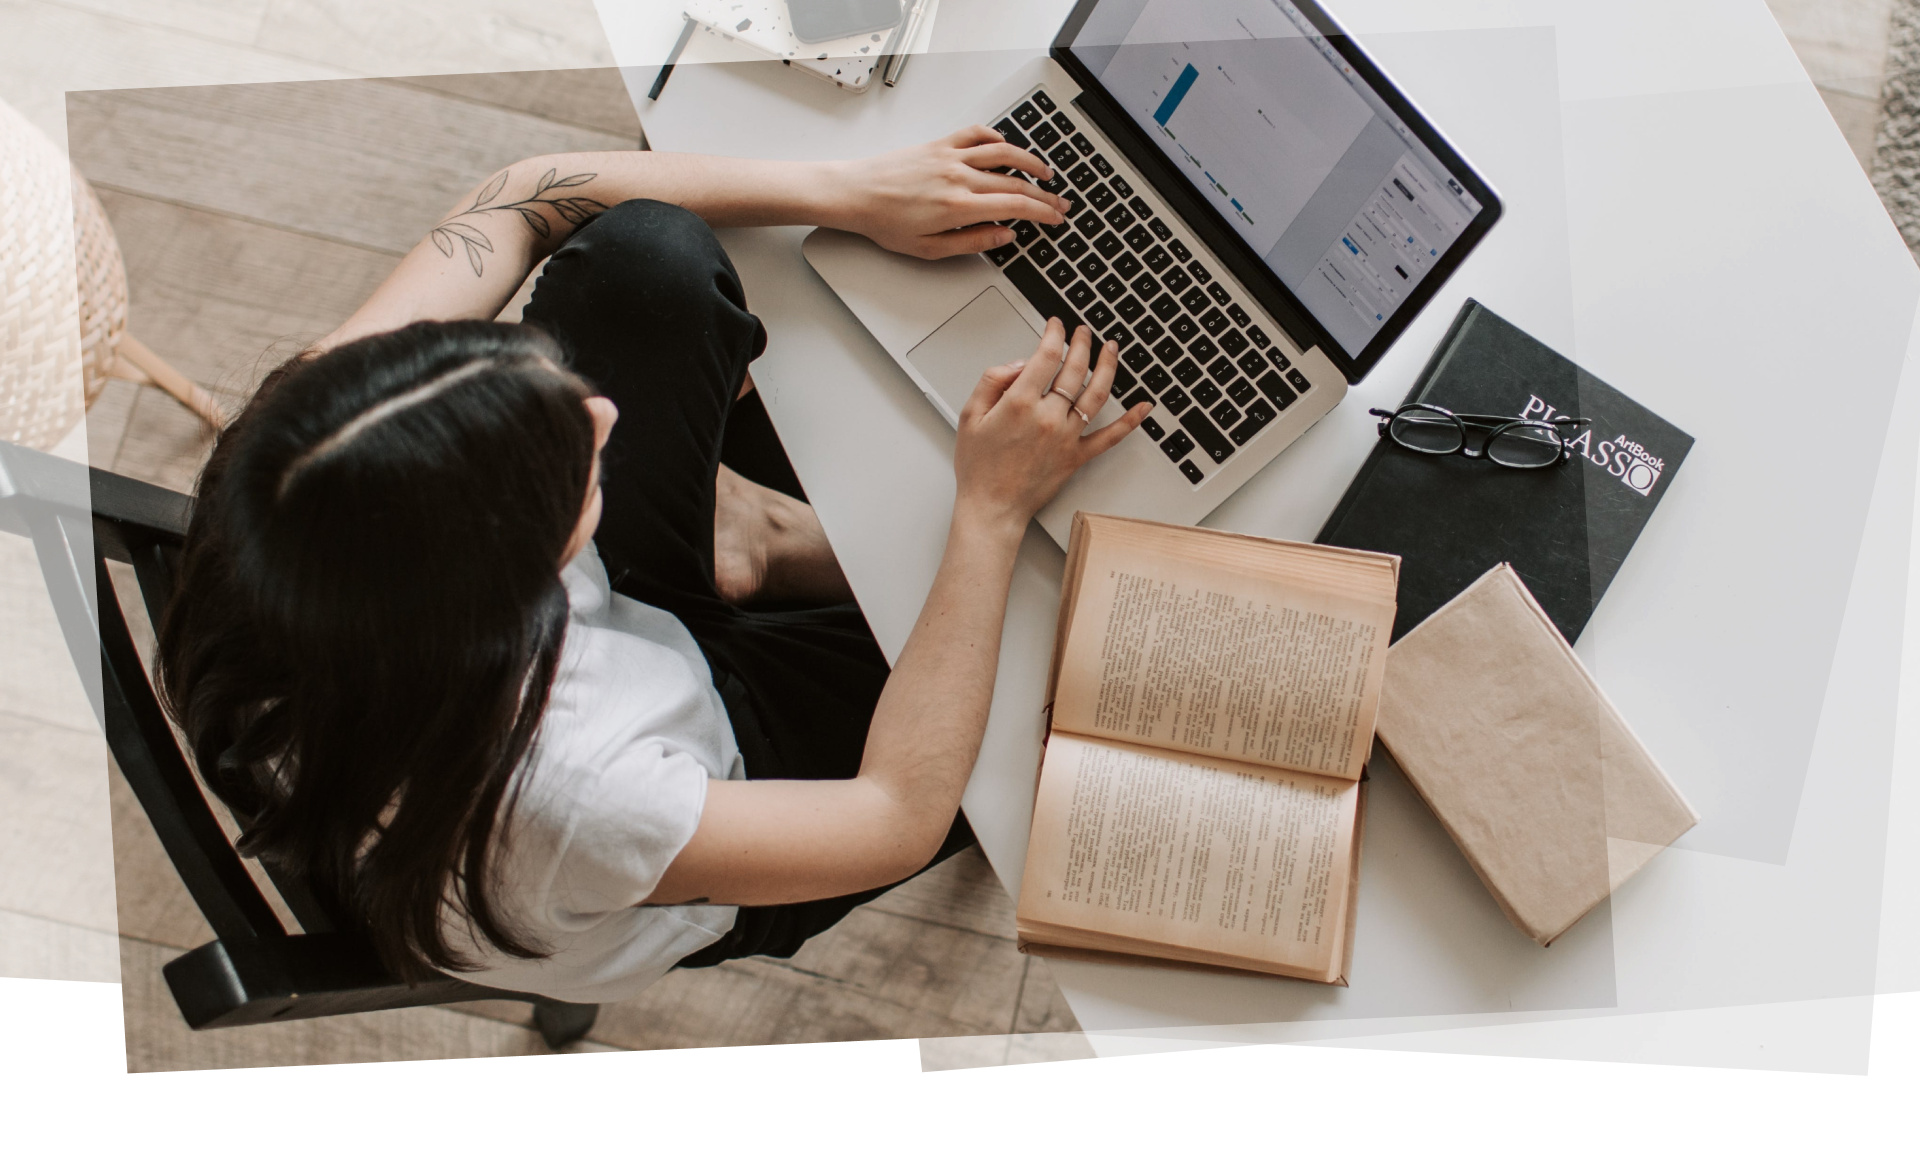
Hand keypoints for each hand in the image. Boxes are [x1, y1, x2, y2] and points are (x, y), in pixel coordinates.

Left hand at [825, 126, 1070, 258]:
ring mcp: (950, 156)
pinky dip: (996, 138)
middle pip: (1015, 181)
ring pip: (1003, 152)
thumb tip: (1004, 235)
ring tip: (1044, 173)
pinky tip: (1005, 147)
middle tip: (1059, 202)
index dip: (1042, 212)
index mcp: (959, 206)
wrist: (854, 194)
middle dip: (1043, 194)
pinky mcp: (939, 144)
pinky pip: (976, 134)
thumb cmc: (885, 223)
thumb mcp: (930, 249)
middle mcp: (958, 177)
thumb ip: (972, 242)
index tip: (1056, 217)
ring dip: (1029, 161)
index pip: (1015, 206)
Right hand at [952, 320, 1148, 530]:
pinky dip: (1130, 421)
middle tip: (1083, 331)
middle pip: (1075, 369)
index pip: (1046, 356)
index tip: (1056, 326)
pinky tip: (1144, 406)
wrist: (991, 507)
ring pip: (1097, 394)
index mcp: (1019, 403)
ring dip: (1108, 366)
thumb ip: (992, 380)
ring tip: (1111, 349)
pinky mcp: (1077, 457)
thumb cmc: (978, 467)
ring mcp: (1066, 437)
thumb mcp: (969, 415)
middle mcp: (1048, 417)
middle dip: (1081, 343)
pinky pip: (1110, 436)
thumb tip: (1020, 363)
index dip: (1054, 334)